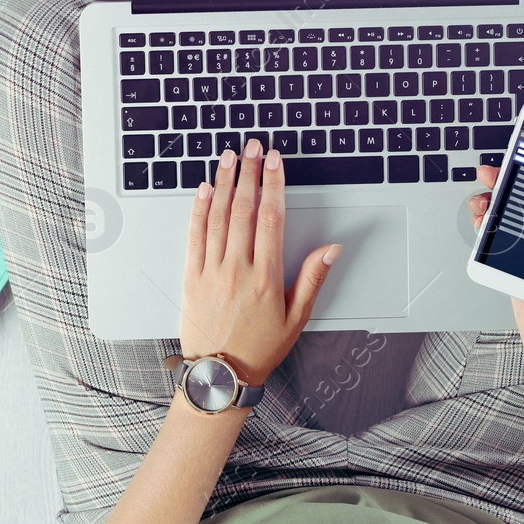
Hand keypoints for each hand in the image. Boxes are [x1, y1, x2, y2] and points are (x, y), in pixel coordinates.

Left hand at [181, 140, 340, 385]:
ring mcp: (211, 272)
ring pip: (218, 217)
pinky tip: (206, 189)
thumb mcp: (297, 318)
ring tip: (230, 157)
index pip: (272, 218)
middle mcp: (237, 270)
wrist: (220, 376)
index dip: (274, 184)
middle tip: (253, 146)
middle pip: (245, 209)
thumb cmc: (260, 349)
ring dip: (226, 182)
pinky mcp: (191, 277)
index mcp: (266, 278)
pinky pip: (195, 236)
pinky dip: (199, 209)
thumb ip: (313, 278)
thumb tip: (332, 248)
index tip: (276, 161)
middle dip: (250, 173)